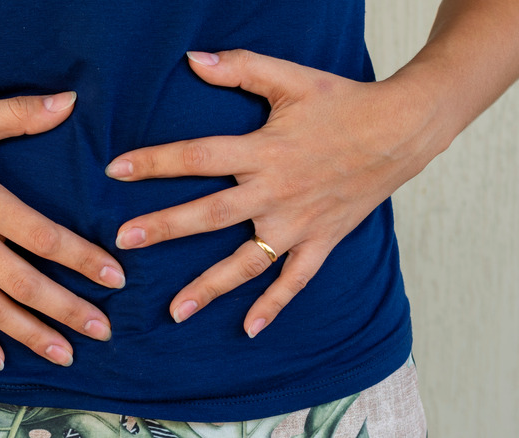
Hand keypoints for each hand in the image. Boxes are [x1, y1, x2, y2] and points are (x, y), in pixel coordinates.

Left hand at [106, 49, 447, 337]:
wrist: (402, 130)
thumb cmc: (343, 102)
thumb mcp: (292, 78)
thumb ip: (241, 68)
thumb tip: (193, 59)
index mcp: (264, 151)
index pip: (198, 157)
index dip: (155, 162)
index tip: (116, 170)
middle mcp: (276, 192)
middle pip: (210, 214)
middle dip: (165, 227)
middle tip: (123, 243)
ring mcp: (299, 223)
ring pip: (247, 262)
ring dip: (210, 287)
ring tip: (175, 311)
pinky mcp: (321, 241)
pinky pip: (295, 281)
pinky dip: (274, 306)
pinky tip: (249, 329)